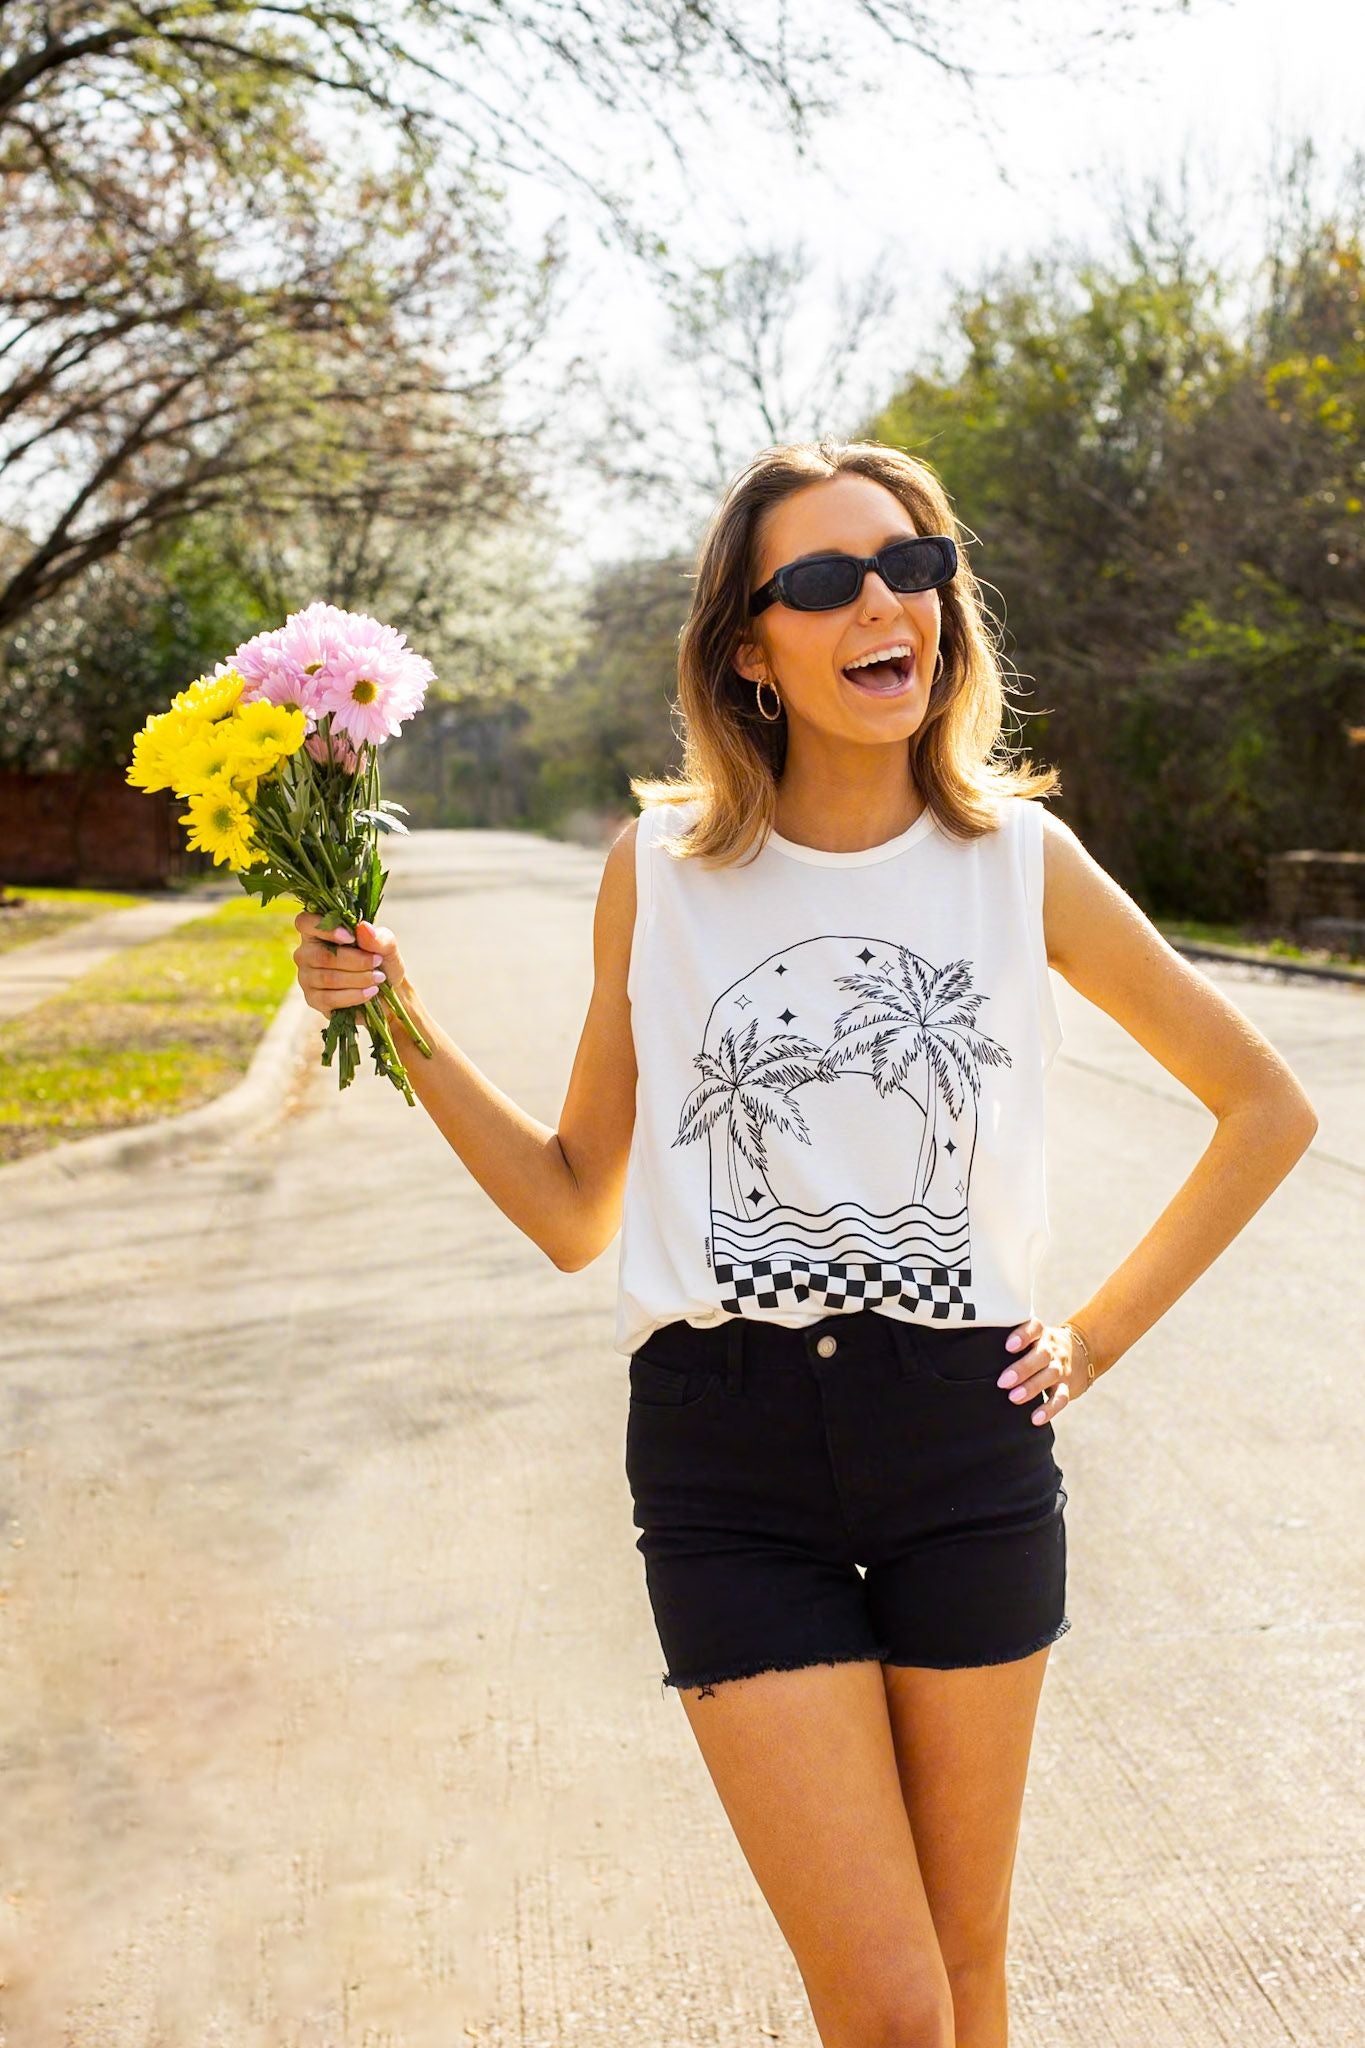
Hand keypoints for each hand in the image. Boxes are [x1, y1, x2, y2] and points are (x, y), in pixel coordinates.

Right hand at [292, 911, 408, 1016]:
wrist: (387, 992)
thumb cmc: (380, 962)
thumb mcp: (387, 946)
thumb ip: (377, 937)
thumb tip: (363, 928)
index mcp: (318, 931)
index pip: (305, 922)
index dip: (325, 929)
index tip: (351, 938)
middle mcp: (306, 953)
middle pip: (322, 956)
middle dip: (355, 960)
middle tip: (377, 961)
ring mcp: (306, 977)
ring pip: (328, 978)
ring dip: (358, 978)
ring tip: (378, 977)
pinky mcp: (313, 999)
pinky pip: (329, 998)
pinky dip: (354, 995)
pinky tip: (370, 992)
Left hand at [996, 1318, 1092, 1424]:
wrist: (1080, 1354)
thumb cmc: (1038, 1346)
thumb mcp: (1031, 1336)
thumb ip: (1009, 1339)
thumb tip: (972, 1351)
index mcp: (1040, 1334)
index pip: (1034, 1328)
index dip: (1023, 1335)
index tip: (1008, 1346)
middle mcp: (1051, 1349)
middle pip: (1041, 1355)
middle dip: (1022, 1368)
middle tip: (1003, 1381)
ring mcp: (1060, 1368)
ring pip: (1050, 1375)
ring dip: (1032, 1388)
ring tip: (1014, 1398)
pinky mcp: (1067, 1387)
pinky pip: (1061, 1398)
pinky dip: (1049, 1409)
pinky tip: (1035, 1419)